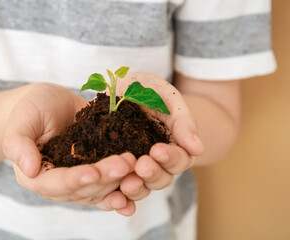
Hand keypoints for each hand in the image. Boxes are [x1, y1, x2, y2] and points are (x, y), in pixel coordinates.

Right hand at [2, 83, 135, 215]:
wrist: (53, 105)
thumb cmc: (33, 108)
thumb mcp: (23, 118)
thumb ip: (18, 142)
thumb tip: (29, 169)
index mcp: (36, 175)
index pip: (55, 183)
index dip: (74, 180)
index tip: (93, 172)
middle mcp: (58, 184)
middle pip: (83, 189)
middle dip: (105, 178)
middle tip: (126, 162)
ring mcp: (79, 180)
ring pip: (99, 191)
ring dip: (119, 184)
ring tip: (136, 168)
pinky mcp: (95, 172)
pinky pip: (109, 188)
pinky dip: (122, 194)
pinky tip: (135, 197)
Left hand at [115, 72, 203, 199]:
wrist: (118, 90)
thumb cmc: (147, 89)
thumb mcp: (164, 95)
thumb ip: (182, 119)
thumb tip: (198, 149)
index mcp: (173, 146)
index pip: (179, 159)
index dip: (170, 157)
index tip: (157, 150)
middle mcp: (156, 162)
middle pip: (162, 178)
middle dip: (153, 173)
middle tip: (141, 166)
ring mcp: (135, 168)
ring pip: (142, 187)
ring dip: (137, 188)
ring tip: (126, 184)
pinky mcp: (115, 171)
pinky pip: (119, 190)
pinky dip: (119, 199)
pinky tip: (116, 201)